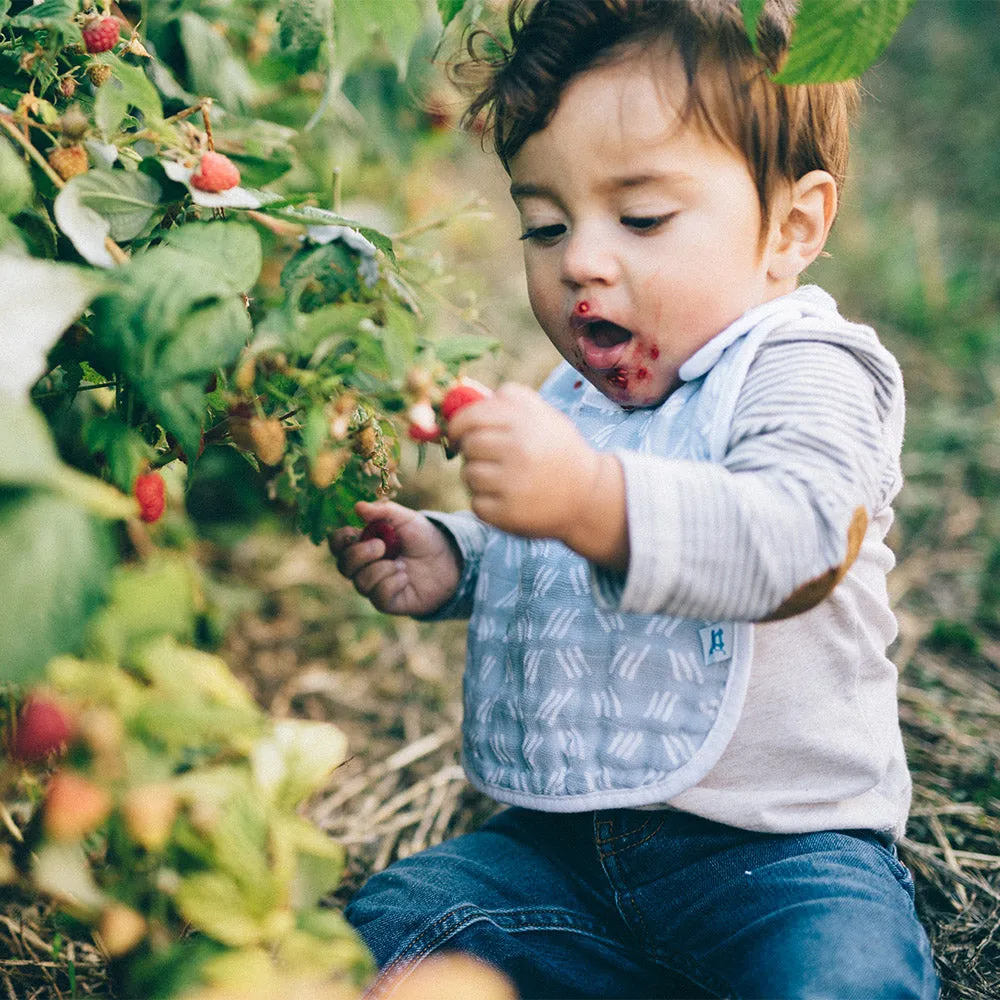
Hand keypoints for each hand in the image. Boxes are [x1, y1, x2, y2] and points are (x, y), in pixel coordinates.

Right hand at [328, 501, 461, 615]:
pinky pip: (378, 597)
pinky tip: (405, 578)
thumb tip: (358, 507)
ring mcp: (375, 585)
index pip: (337, 544)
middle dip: (359, 555)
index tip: (354, 532)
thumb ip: (383, 511)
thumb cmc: (425, 538)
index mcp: (364, 543)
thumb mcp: (406, 519)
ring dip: (381, 570)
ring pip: (360, 583)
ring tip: (401, 564)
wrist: (450, 561)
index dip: (339, 540)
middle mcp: (365, 566)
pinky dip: (392, 584)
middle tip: (382, 546)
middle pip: (343, 566)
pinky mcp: (388, 602)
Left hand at [447, 383, 627, 567]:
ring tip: (504, 480)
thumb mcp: (544, 416)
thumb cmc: (559, 452)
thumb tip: (462, 399)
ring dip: (479, 478)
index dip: (458, 424)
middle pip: (469, 444)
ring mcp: (513, 483)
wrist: (589, 497)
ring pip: (469, 474)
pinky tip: (509, 500)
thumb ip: (508, 403)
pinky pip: (476, 503)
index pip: (472, 416)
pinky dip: (486, 503)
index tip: (459, 434)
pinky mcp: (507, 513)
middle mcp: (519, 449)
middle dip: (473, 452)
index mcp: (526, 421)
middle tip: (489, 459)